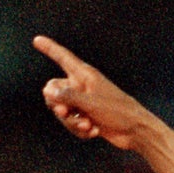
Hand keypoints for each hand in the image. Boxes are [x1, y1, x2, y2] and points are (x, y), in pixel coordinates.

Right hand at [35, 35, 149, 148]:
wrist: (136, 131)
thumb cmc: (117, 112)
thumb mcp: (90, 102)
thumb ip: (67, 96)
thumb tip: (48, 90)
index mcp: (84, 75)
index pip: (62, 58)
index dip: (49, 49)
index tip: (37, 40)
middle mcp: (81, 87)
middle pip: (54, 91)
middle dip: (57, 105)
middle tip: (65, 112)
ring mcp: (84, 103)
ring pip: (62, 111)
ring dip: (71, 122)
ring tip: (87, 125)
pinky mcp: (87, 118)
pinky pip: (72, 124)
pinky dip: (80, 130)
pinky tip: (94, 131)